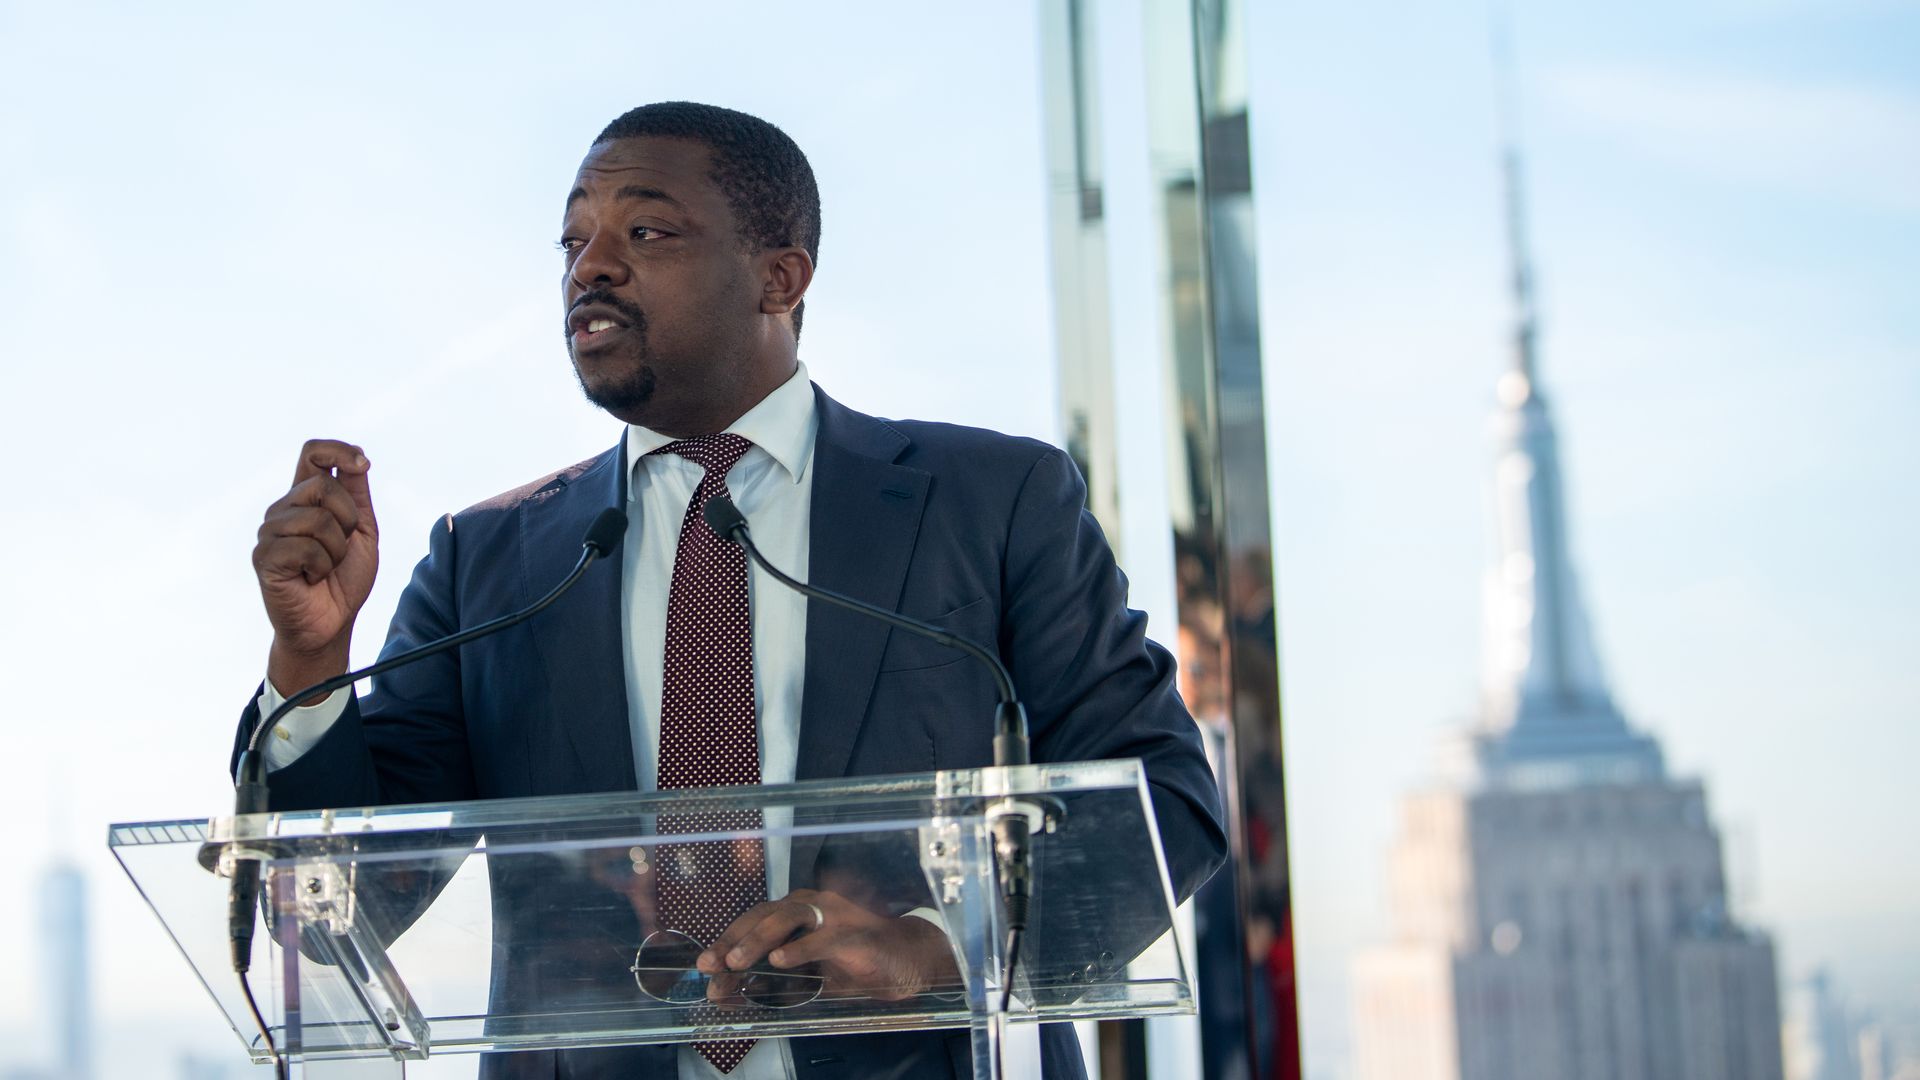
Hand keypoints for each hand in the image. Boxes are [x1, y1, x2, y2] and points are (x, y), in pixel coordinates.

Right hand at [253, 439, 378, 698]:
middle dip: (348, 519)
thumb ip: (357, 495)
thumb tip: (358, 459)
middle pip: (322, 484)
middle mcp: (283, 509)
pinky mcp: (264, 556)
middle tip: (340, 548)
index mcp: (306, 498)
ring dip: (336, 550)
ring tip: (324, 567)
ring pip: (317, 519)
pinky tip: (309, 578)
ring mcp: (270, 531)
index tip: (363, 464)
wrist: (331, 623)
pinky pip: (305, 547)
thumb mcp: (361, 532)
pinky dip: (321, 567)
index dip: (338, 449)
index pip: (312, 453)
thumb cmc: (344, 578)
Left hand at [698, 890, 960, 1002]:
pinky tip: (782, 962)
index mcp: (798, 912)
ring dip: (759, 939)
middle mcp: (812, 905)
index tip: (704, 964)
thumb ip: (767, 983)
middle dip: (734, 941)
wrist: (905, 963)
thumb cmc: (854, 967)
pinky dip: (801, 949)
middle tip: (713, 965)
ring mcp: (834, 915)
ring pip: (788, 917)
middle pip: (764, 914)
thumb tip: (725, 995)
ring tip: (737, 962)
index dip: (727, 940)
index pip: (753, 920)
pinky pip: (824, 938)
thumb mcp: (805, 979)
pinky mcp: (855, 934)